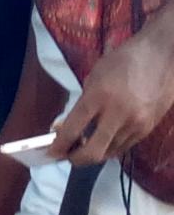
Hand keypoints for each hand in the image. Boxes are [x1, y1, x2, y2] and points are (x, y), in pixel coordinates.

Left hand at [51, 27, 173, 165]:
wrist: (163, 56)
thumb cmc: (125, 61)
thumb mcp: (95, 76)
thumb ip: (81, 104)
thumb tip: (65, 127)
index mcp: (99, 96)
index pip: (73, 130)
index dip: (59, 146)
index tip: (52, 152)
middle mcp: (118, 113)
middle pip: (92, 152)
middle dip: (76, 159)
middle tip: (68, 155)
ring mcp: (136, 123)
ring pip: (109, 153)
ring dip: (94, 153)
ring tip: (85, 146)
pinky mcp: (148, 128)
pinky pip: (124, 147)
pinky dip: (110, 147)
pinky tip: (104, 140)